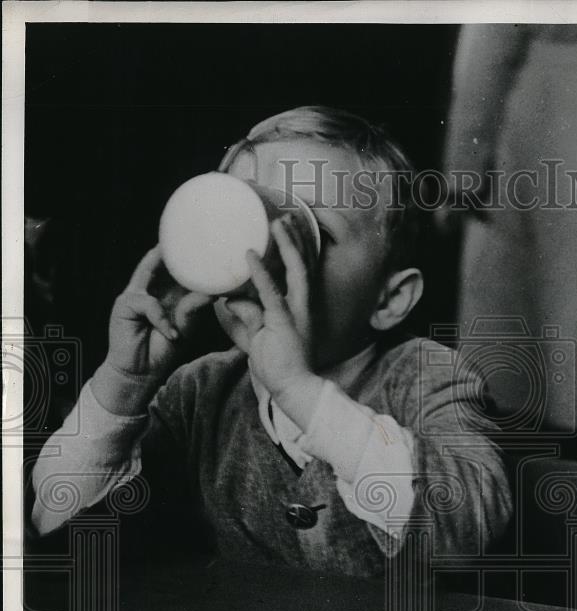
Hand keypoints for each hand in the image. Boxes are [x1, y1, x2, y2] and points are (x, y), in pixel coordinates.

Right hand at [105, 246, 211, 379]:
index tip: (206, 244)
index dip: (187, 256)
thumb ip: (193, 308)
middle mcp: (149, 288)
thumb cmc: (163, 349)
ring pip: (153, 271)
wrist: (140, 372)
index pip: (176, 268)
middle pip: (160, 261)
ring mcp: (135, 294)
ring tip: (183, 258)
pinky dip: (162, 319)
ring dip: (170, 268)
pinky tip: (172, 334)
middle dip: (174, 249)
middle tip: (193, 236)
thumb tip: (212, 293)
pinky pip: (149, 304)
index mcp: (165, 292)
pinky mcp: (125, 304)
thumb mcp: (185, 327)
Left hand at [223, 218, 313, 395]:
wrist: (293, 388)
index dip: (299, 248)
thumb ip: (245, 315)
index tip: (292, 227)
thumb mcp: (257, 335)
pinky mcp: (284, 322)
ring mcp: (296, 312)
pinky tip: (249, 255)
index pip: (302, 271)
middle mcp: (304, 305)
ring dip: (287, 245)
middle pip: (305, 264)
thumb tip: (229, 298)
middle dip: (299, 238)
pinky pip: (270, 293)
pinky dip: (260, 273)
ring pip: (296, 271)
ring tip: (276, 223)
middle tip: (288, 214)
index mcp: (301, 307)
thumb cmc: (279, 365)